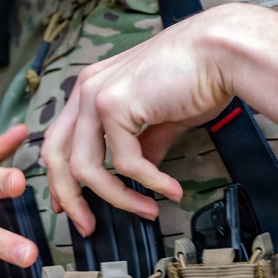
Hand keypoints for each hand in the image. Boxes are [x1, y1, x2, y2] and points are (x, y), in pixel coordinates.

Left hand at [42, 9, 234, 235]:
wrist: (221, 51)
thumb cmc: (198, 75)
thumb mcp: (161, 117)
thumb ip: (144, 144)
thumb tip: (140, 173)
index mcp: (93, 88)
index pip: (60, 141)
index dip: (61, 180)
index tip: (73, 207)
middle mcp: (87, 88)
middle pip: (56, 157)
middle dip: (71, 198)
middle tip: (88, 226)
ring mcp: (96, 95)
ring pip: (86, 168)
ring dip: (118, 198)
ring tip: (146, 210)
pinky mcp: (114, 104)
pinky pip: (125, 163)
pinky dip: (149, 183)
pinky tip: (169, 189)